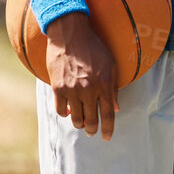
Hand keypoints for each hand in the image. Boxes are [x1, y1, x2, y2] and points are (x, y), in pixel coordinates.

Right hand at [45, 12, 117, 139]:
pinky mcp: (57, 87)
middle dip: (92, 129)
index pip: (107, 114)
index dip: (108, 129)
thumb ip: (113, 88)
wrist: (70, 35)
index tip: (107, 137)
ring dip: (79, 123)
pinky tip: (69, 111)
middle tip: (92, 132)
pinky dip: (66, 113)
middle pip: (91, 120)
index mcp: (105, 84)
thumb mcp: (111, 65)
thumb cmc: (94, 48)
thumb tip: (115, 109)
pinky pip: (60, 110)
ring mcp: (72, 89)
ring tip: (82, 123)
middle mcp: (89, 89)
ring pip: (75, 118)